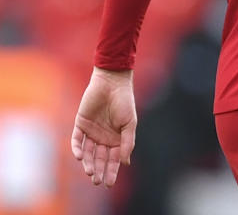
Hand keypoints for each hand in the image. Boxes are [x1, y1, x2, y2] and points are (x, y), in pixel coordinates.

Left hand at [70, 67, 136, 186]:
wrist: (112, 83)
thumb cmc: (125, 102)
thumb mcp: (130, 124)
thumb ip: (128, 142)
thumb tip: (125, 163)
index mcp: (117, 138)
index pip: (113, 159)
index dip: (112, 171)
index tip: (109, 183)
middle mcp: (103, 137)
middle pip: (99, 158)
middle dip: (99, 170)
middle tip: (97, 182)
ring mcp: (91, 131)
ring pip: (87, 152)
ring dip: (88, 163)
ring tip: (89, 172)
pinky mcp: (80, 124)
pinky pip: (77, 140)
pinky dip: (77, 149)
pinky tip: (80, 157)